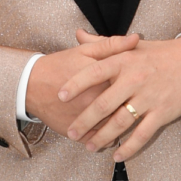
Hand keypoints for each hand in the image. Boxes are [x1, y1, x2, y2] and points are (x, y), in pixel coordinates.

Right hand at [24, 32, 138, 136]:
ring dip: (124, 127)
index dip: (141, 86)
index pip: (130, 86)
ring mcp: (86, 121)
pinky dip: (107, 140)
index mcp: (101, 80)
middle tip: (144, 106)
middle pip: (125, 110)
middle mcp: (95, 103)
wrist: (32, 85)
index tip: (148, 84)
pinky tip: (113, 135)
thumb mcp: (86, 51)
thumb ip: (113, 45)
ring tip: (132, 122)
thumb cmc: (61, 64)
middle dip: (136, 109)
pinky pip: (98, 141)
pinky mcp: (77, 135)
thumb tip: (137, 39)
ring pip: (113, 129)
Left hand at [58, 31, 180, 160]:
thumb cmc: (159, 53)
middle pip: (104, 103)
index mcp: (124, 60)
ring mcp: (148, 97)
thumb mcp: (131, 46)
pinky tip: (117, 154)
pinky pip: (142, 134)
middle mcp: (134, 78)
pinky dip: (128, 147)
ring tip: (90, 146)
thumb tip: (78, 34)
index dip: (76, 84)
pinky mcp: (162, 112)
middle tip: (71, 131)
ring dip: (103, 137)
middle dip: (85, 120)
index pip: (95, 72)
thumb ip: (102, 43)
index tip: (60, 96)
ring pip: (120, 122)